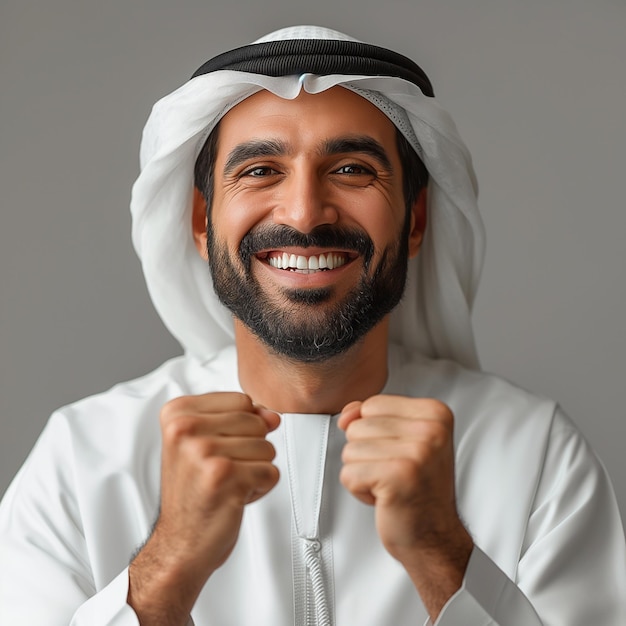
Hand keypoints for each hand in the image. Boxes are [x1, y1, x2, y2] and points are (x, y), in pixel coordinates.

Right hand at [128, 392, 279, 624]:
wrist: (180, 543)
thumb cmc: (193, 492)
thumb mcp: (207, 442)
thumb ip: (240, 418)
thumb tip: (272, 415)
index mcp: (177, 413)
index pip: (242, 400)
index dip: (240, 427)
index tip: (215, 449)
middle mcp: (185, 429)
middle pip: (257, 422)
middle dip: (250, 450)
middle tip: (219, 472)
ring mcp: (204, 452)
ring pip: (267, 447)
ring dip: (255, 470)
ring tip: (226, 484)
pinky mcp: (225, 477)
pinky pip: (271, 472)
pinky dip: (260, 489)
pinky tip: (233, 497)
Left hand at [338, 395, 471, 619]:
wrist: (435, 537)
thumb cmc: (418, 489)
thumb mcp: (402, 439)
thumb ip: (372, 416)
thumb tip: (347, 414)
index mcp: (436, 413)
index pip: (373, 404)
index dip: (375, 433)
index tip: (400, 454)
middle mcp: (431, 429)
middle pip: (359, 426)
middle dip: (367, 454)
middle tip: (396, 473)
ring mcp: (417, 452)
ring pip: (350, 449)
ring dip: (363, 473)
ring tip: (390, 485)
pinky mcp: (398, 476)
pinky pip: (349, 474)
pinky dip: (359, 491)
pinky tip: (384, 498)